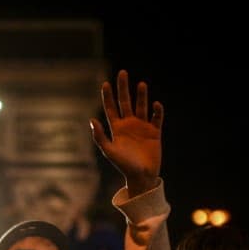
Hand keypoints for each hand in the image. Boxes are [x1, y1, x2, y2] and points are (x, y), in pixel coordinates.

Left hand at [90, 70, 162, 196]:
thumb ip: (100, 136)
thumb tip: (91, 120)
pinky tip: (156, 104)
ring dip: (141, 96)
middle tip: (123, 73)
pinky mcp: (154, 132)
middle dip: (124, 88)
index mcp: (117, 128)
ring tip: (141, 84)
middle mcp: (129, 125)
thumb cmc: (123, 166)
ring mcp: (142, 127)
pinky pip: (156, 118)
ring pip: (141, 107)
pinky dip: (157, 111)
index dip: (108, 96)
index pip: (111, 108)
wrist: (141, 176)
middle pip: (126, 102)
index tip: (105, 83)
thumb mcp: (109, 151)